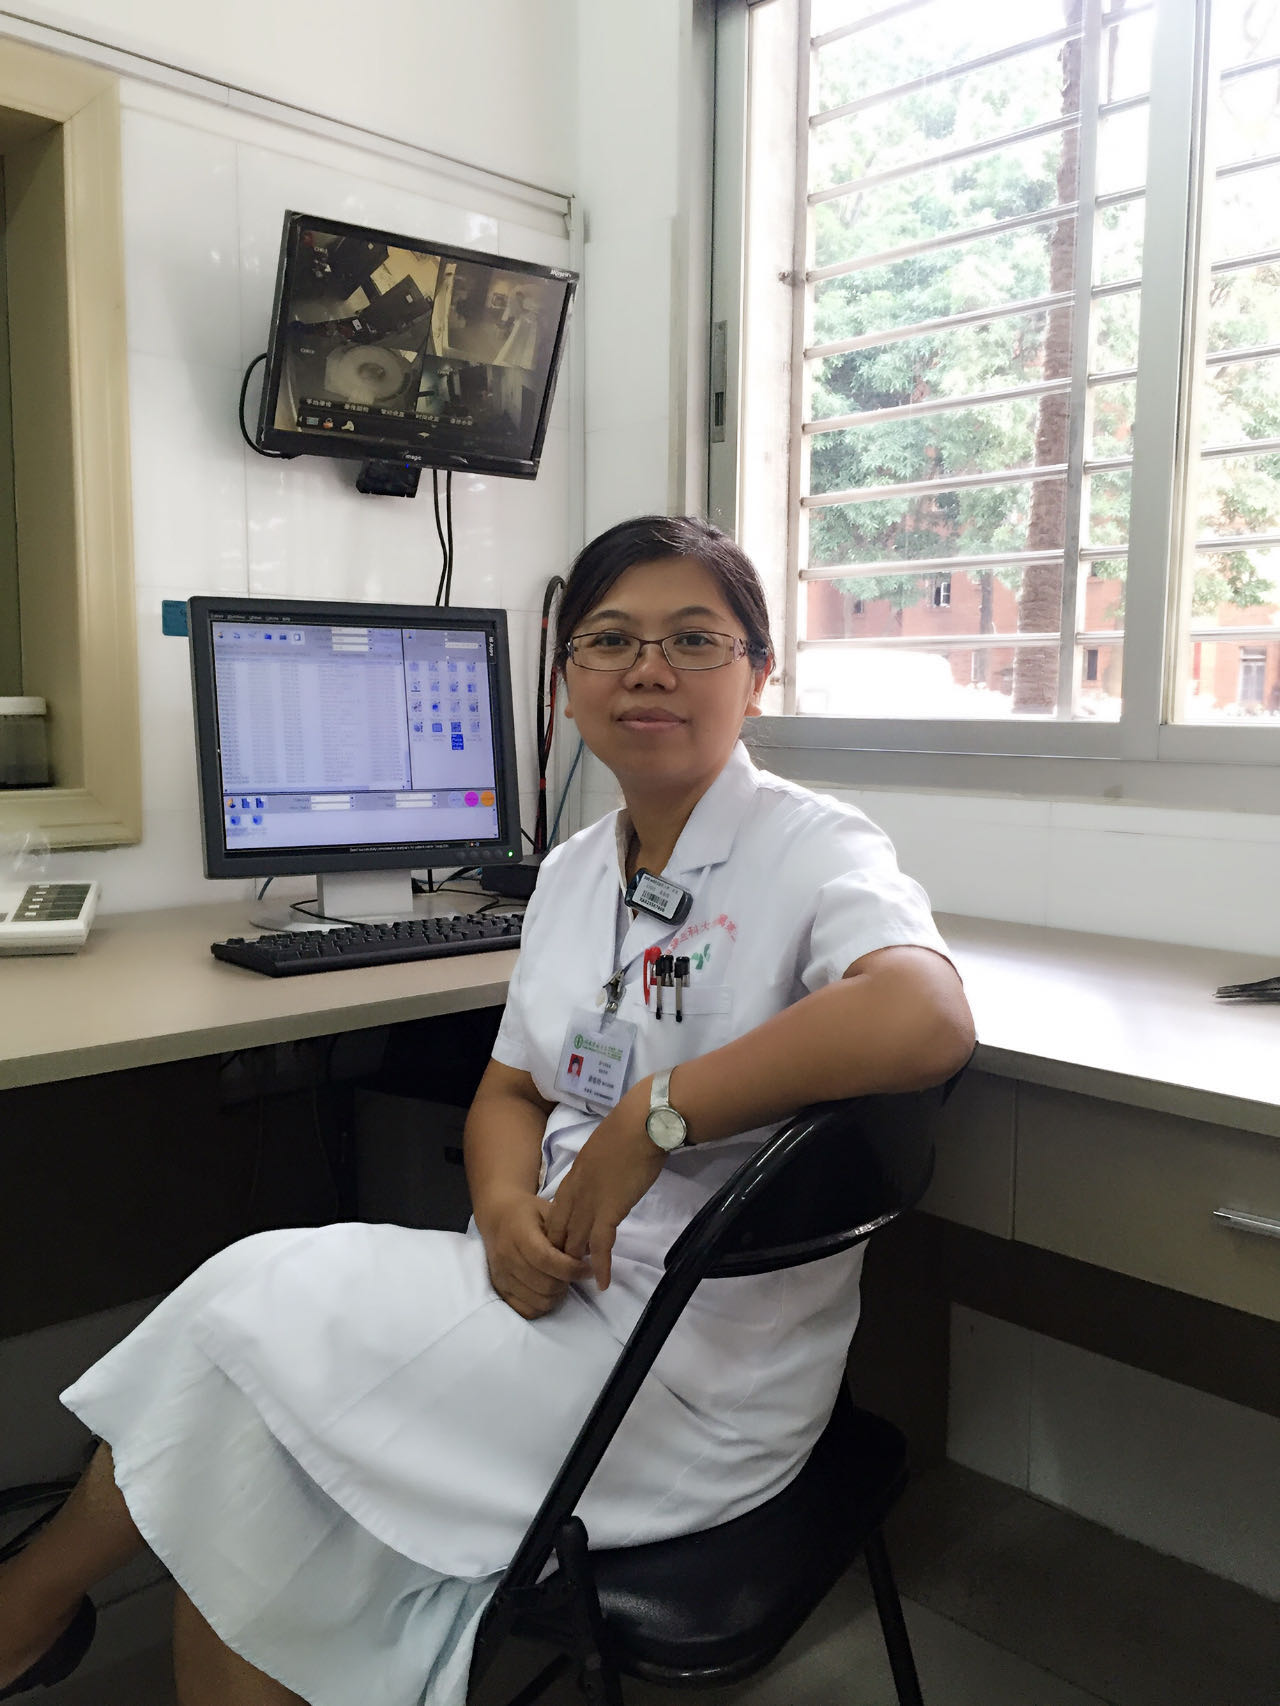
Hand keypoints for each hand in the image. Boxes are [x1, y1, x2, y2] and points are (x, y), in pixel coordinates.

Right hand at [479, 1192, 590, 1319]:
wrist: (497, 1217)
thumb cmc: (528, 1212)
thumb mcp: (549, 1210)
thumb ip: (569, 1229)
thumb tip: (593, 1250)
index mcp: (520, 1234)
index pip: (546, 1260)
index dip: (571, 1268)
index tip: (588, 1268)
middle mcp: (507, 1258)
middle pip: (545, 1284)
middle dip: (567, 1282)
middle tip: (576, 1272)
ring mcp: (502, 1276)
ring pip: (539, 1300)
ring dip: (557, 1294)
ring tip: (562, 1279)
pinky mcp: (500, 1290)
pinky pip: (526, 1310)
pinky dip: (543, 1305)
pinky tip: (549, 1290)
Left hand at [546, 1084, 665, 1289]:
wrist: (640, 1126)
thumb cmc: (628, 1131)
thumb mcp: (602, 1151)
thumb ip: (597, 1169)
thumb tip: (606, 1177)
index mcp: (573, 1177)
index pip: (556, 1215)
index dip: (557, 1234)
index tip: (562, 1248)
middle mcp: (575, 1194)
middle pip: (560, 1232)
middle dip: (561, 1253)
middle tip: (566, 1273)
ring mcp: (590, 1204)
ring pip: (575, 1243)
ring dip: (577, 1264)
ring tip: (580, 1281)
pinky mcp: (609, 1212)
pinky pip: (601, 1247)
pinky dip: (601, 1266)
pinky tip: (602, 1282)